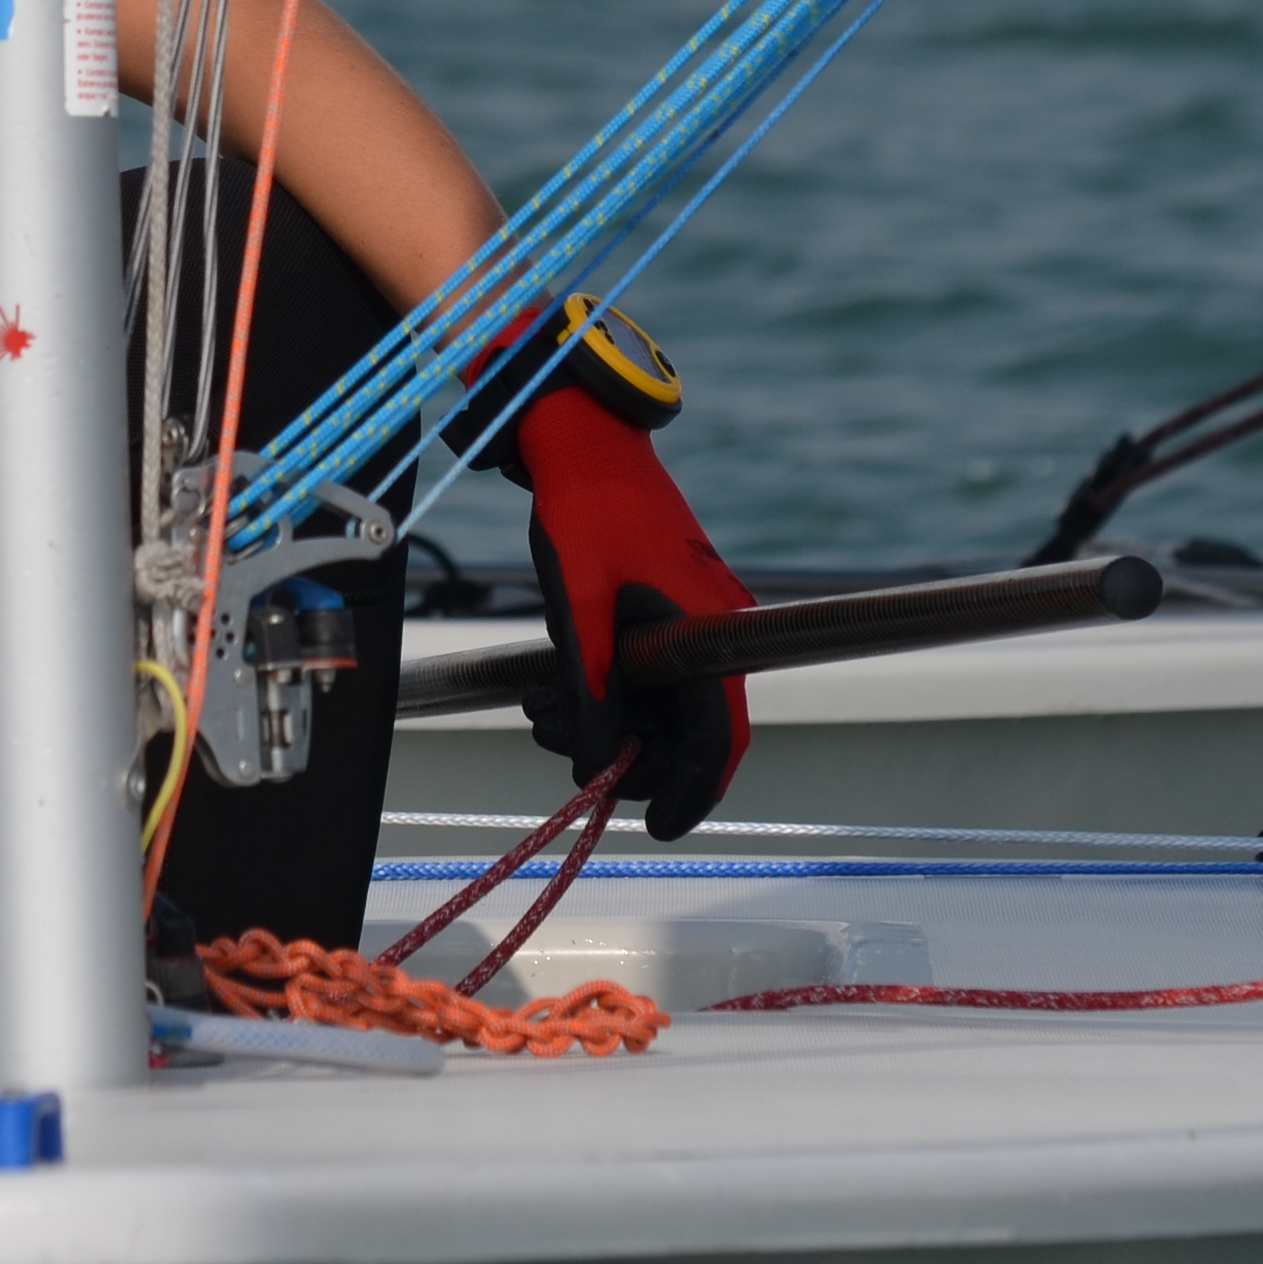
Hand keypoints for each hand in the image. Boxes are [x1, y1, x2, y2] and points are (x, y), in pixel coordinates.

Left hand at [511, 386, 754, 840]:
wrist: (584, 436)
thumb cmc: (585, 513)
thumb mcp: (580, 612)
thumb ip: (590, 692)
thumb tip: (591, 767)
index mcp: (708, 632)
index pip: (718, 739)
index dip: (691, 790)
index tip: (657, 827)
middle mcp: (713, 627)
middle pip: (688, 729)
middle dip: (629, 756)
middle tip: (570, 764)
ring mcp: (692, 612)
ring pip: (662, 699)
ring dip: (609, 721)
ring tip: (544, 715)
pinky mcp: (668, 599)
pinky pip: (649, 667)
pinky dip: (610, 687)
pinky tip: (558, 685)